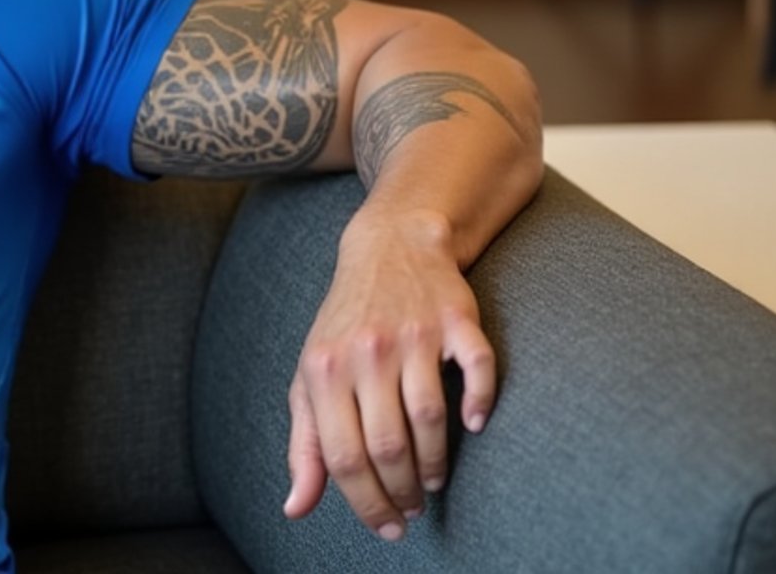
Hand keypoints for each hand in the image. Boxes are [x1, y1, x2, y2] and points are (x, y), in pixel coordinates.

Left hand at [282, 210, 497, 540]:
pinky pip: (477, 366)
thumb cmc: (346, 326)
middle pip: (386, 444)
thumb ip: (304, 445)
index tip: (387, 527)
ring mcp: (413, 335)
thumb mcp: (311, 379)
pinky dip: (480, 400)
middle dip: (401, 491)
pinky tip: (473, 425)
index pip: (342, 456)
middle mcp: (366, 352)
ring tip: (431, 481)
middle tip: (412, 510)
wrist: (389, 248)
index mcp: (324, 371)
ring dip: (434, 460)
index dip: (366, 502)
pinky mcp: (455, 319)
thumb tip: (295, 508)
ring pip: (427, 415)